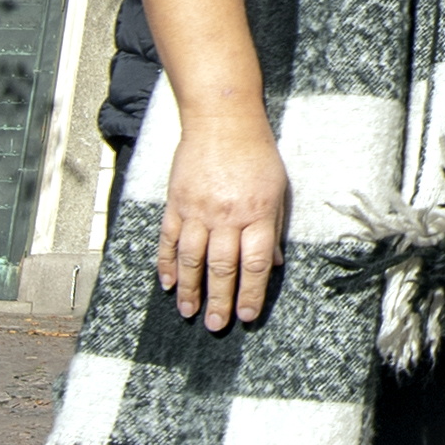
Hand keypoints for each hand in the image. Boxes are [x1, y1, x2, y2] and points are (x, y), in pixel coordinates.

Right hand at [159, 108, 289, 331]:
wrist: (222, 118)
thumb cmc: (257, 152)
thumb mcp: (277, 189)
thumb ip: (274, 227)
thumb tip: (275, 264)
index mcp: (257, 213)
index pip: (255, 264)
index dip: (251, 294)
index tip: (247, 315)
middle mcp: (227, 215)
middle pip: (222, 268)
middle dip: (219, 301)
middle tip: (216, 326)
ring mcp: (198, 210)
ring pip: (192, 260)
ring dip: (190, 290)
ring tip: (189, 313)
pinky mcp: (176, 202)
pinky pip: (169, 240)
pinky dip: (167, 264)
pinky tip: (168, 283)